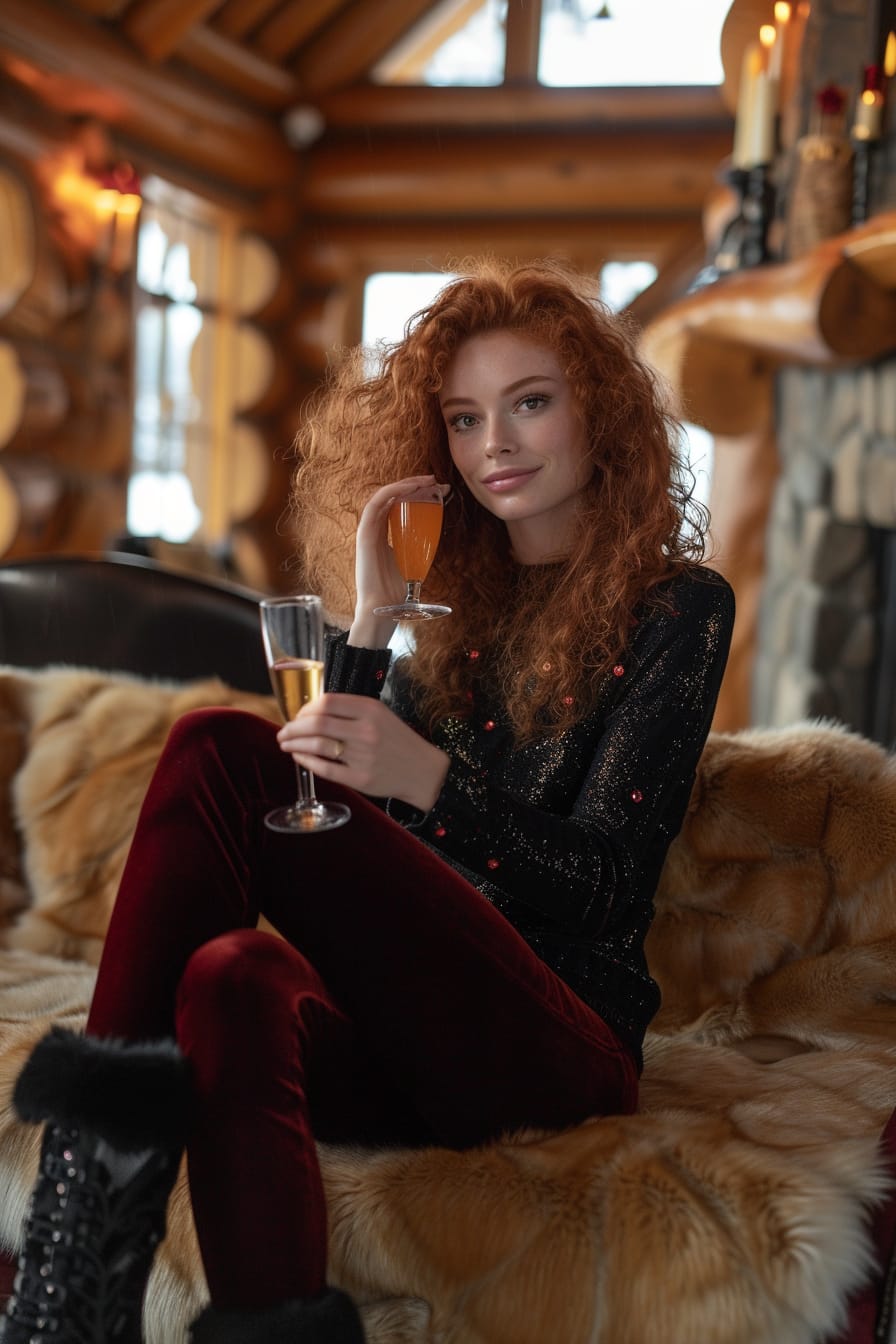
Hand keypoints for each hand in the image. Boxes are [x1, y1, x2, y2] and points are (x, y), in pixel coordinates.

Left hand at [278, 692, 449, 812]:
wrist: (422, 770)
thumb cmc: (397, 740)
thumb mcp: (380, 714)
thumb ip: (351, 710)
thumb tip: (311, 711)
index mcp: (371, 710)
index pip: (327, 702)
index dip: (305, 708)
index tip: (297, 715)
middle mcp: (366, 731)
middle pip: (317, 723)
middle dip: (293, 728)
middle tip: (283, 731)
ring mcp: (363, 756)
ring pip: (317, 746)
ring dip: (295, 744)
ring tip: (285, 744)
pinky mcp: (360, 778)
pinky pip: (325, 769)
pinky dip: (306, 762)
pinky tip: (299, 757)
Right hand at [350, 475, 448, 646]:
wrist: (383, 607)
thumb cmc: (397, 589)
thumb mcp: (411, 560)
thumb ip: (415, 546)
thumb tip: (433, 536)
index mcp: (384, 533)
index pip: (398, 505)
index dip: (415, 493)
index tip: (438, 490)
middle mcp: (375, 528)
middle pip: (392, 497)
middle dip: (414, 485)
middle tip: (435, 481)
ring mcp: (368, 530)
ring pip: (383, 496)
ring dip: (404, 485)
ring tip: (425, 481)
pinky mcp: (364, 534)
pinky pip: (374, 506)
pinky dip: (390, 494)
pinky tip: (407, 489)